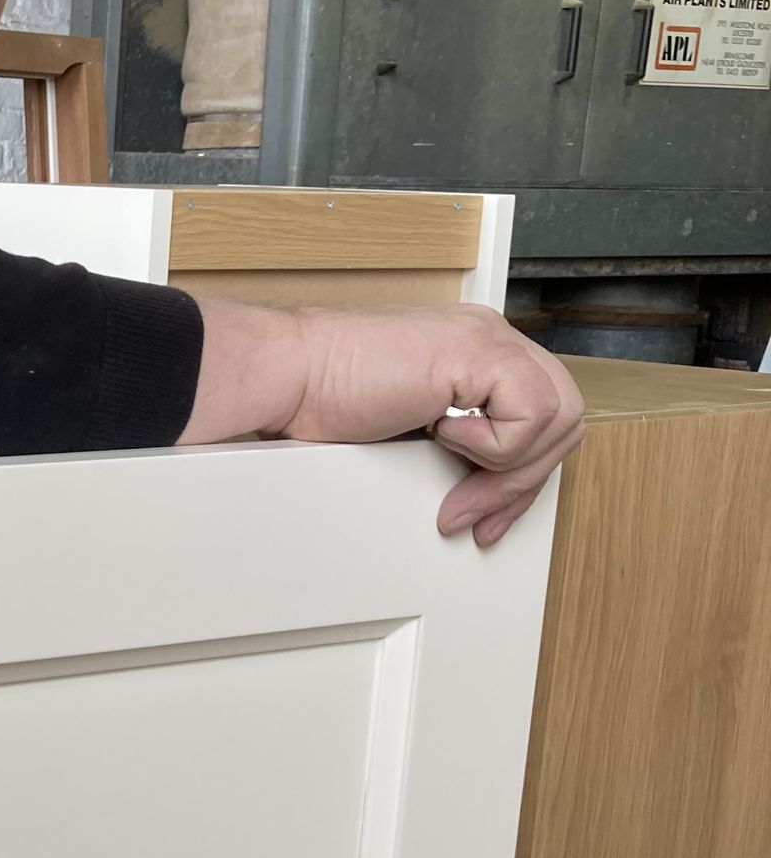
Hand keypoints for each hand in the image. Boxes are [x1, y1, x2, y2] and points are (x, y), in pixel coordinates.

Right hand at [184, 299, 583, 545]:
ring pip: (558, 419)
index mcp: (478, 352)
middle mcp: (490, 339)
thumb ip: (458, 445)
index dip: (523, 477)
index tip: (487, 518)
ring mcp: (488, 340)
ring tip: (455, 488)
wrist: (293, 377)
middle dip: (522, 484)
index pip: (544, 415)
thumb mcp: (410, 430)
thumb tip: (488, 493)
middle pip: (564, 418)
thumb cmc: (327, 398)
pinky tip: (441, 435)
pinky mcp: (480, 352)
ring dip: (507, 474)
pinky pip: (530, 414)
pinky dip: (492, 446)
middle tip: (474, 516)